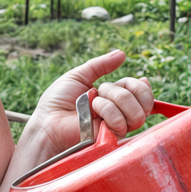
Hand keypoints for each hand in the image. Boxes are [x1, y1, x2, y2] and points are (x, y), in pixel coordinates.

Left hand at [26, 50, 153, 155]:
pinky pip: (122, 120)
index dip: (141, 86)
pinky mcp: (113, 137)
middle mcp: (120, 113)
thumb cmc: (57, 101)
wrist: (47, 121)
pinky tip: (94, 115)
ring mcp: (118, 126)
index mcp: (114, 97)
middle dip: (122, 91)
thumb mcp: (78, 76)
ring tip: (93, 105)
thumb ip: (100, 65)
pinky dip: (108, 112)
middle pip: (143, 98)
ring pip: (137, 110)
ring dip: (113, 101)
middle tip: (101, 93)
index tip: (136, 81)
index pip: (142, 90)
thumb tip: (122, 54)